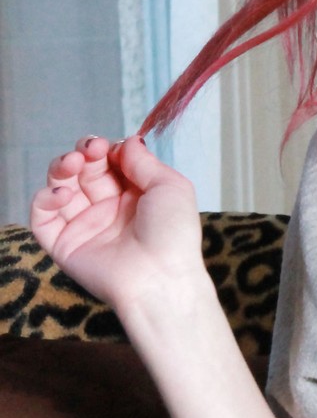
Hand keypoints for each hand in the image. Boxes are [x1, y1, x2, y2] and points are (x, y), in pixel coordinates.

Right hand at [30, 135, 203, 311]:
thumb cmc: (172, 231)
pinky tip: (63, 195)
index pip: (111, 162)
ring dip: (61, 169)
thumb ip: (144, 162)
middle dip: (83, 154)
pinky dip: (45, 200)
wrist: (158, 276)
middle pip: (84, 171)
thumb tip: (127, 140)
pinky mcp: (63, 244)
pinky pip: (42, 218)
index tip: (106, 146)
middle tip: (89, 150)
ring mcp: (85, 225)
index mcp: (136, 193)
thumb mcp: (170, 187)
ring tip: (71, 164)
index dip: (105, 149)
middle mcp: (108, 207)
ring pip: (61, 188)